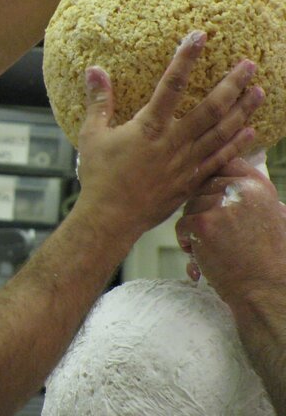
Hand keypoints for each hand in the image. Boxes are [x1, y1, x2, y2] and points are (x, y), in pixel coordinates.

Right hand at [75, 30, 262, 238]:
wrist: (111, 217)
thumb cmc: (99, 176)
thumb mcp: (92, 134)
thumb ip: (99, 101)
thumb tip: (94, 70)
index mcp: (148, 127)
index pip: (172, 85)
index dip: (185, 59)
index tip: (199, 37)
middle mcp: (173, 142)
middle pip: (210, 108)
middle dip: (231, 84)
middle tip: (249, 64)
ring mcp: (186, 163)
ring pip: (221, 132)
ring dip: (242, 111)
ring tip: (259, 91)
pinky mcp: (191, 181)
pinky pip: (220, 160)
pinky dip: (238, 145)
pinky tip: (251, 131)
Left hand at [177, 158, 285, 298]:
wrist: (267, 290)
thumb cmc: (266, 257)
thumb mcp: (271, 214)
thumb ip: (249, 193)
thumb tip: (225, 169)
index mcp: (258, 185)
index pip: (224, 163)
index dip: (212, 177)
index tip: (211, 194)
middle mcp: (241, 189)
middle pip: (202, 186)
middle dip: (202, 207)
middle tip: (216, 231)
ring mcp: (221, 204)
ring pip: (189, 206)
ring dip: (194, 226)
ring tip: (214, 245)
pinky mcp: (203, 223)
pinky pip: (182, 224)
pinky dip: (187, 240)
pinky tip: (203, 254)